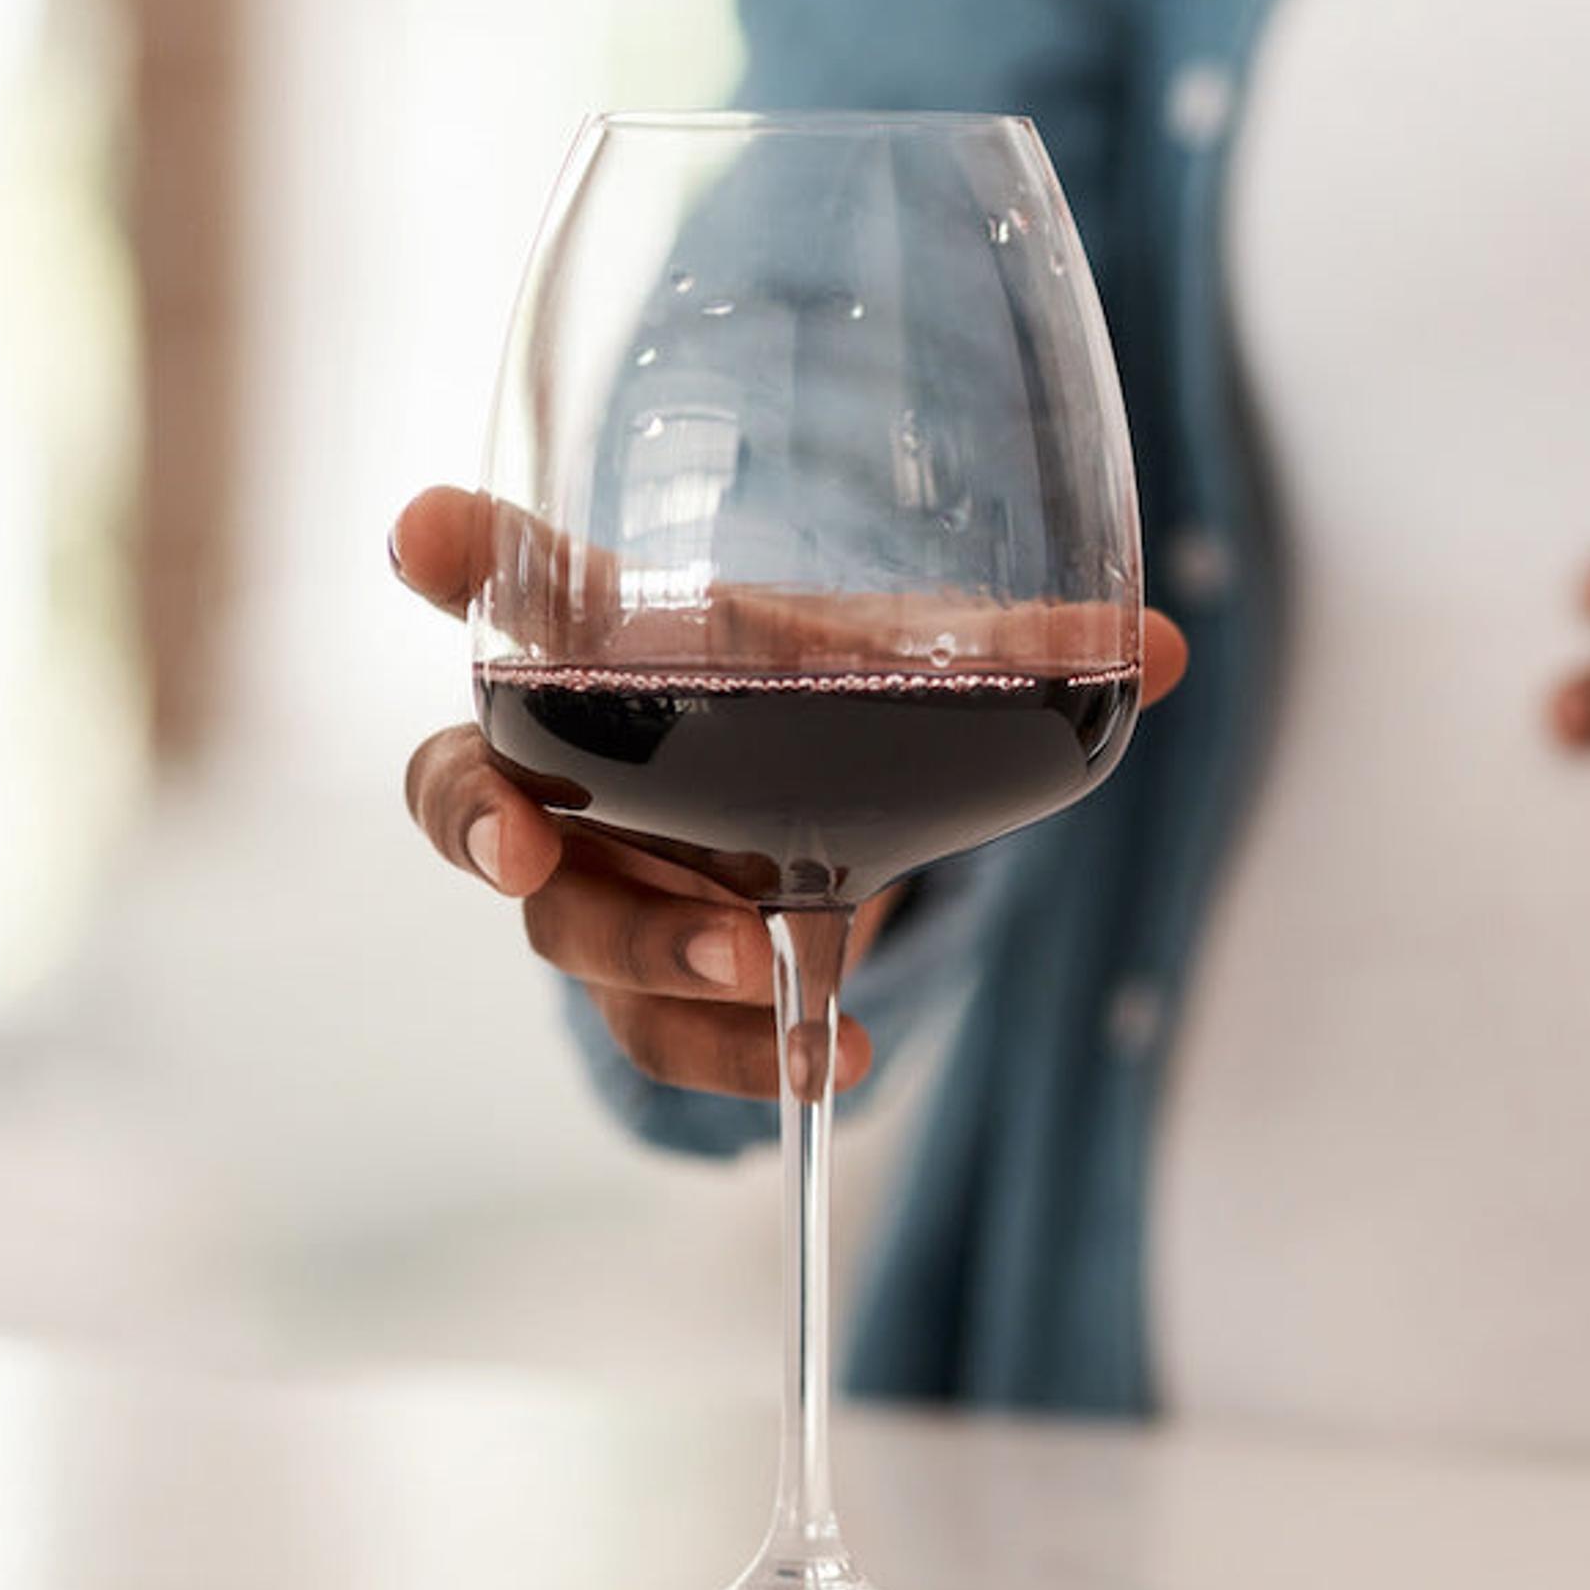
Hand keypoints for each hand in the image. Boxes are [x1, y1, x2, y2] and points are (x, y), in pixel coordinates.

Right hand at [391, 485, 1190, 1098]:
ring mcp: (591, 885)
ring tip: (748, 965)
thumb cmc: (817, 707)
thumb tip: (1167, 646)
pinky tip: (826, 1054)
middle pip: (463, 788)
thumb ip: (1016, 656)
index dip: (459, 562)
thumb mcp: (898, 668)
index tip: (422, 534)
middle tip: (523, 835)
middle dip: (481, 815)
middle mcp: (565, 767)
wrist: (812, 821)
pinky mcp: (640, 985)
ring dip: (645, 951)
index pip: (508, 589)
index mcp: (609, 650)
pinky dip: (736, 1050)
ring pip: (563, 929)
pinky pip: (654, 1033)